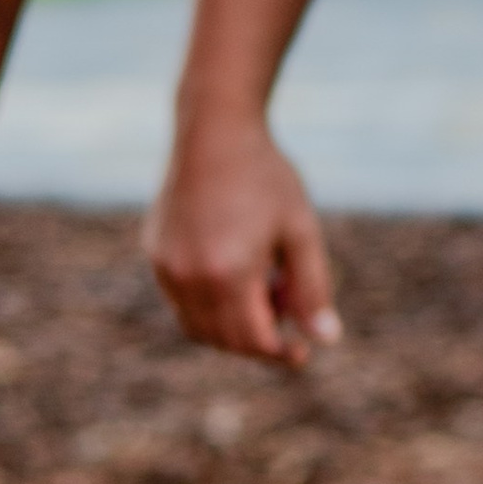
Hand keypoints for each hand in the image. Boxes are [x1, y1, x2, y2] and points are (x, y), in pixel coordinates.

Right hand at [144, 108, 340, 367]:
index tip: (302, 352)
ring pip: (197, 325)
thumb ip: (312, 288)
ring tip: (263, 283)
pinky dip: (208, 304)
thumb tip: (326, 340)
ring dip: (231, 325)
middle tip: (286, 306)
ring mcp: (166, 268)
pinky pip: (181, 300)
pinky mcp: (155, 254)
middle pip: (224, 340)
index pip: (253, 341)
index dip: (280, 353)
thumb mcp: (300, 230)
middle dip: (258, 339)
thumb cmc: (265, 176)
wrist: (214, 130)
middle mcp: (189, 278)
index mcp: (229, 274)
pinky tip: (234, 267)